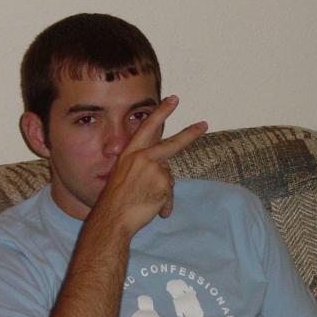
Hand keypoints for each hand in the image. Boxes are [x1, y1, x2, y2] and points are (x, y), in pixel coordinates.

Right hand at [93, 95, 206, 235]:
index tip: (173, 99)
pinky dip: (164, 205)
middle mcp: (143, 158)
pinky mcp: (163, 185)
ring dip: (162, 192)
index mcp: (130, 153)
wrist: (112, 218)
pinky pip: (169, 195)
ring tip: (146, 203)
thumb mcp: (123, 175)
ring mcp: (154, 171)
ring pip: (168, 178)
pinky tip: (153, 210)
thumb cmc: (115, 200)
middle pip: (172, 144)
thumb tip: (165, 170)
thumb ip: (144, 166)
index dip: (161, 112)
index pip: (148, 127)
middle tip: (204, 124)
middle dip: (190, 134)